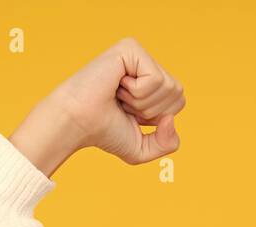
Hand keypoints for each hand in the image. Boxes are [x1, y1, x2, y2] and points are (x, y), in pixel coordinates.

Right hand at [48, 36, 184, 164]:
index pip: (178, 102)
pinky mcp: (130, 48)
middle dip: (151, 111)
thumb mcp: (143, 148)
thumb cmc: (104, 132)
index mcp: (150, 83)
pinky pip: (155, 79)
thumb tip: (170, 118)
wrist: (77, 123)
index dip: (157, 118)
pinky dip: (137, 93)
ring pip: (168, 86)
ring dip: (141, 103)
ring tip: (118, 96)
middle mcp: (145, 65)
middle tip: (123, 105)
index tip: (130, 115)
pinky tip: (116, 86)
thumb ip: (168, 144)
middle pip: (177, 94)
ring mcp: (138, 54)